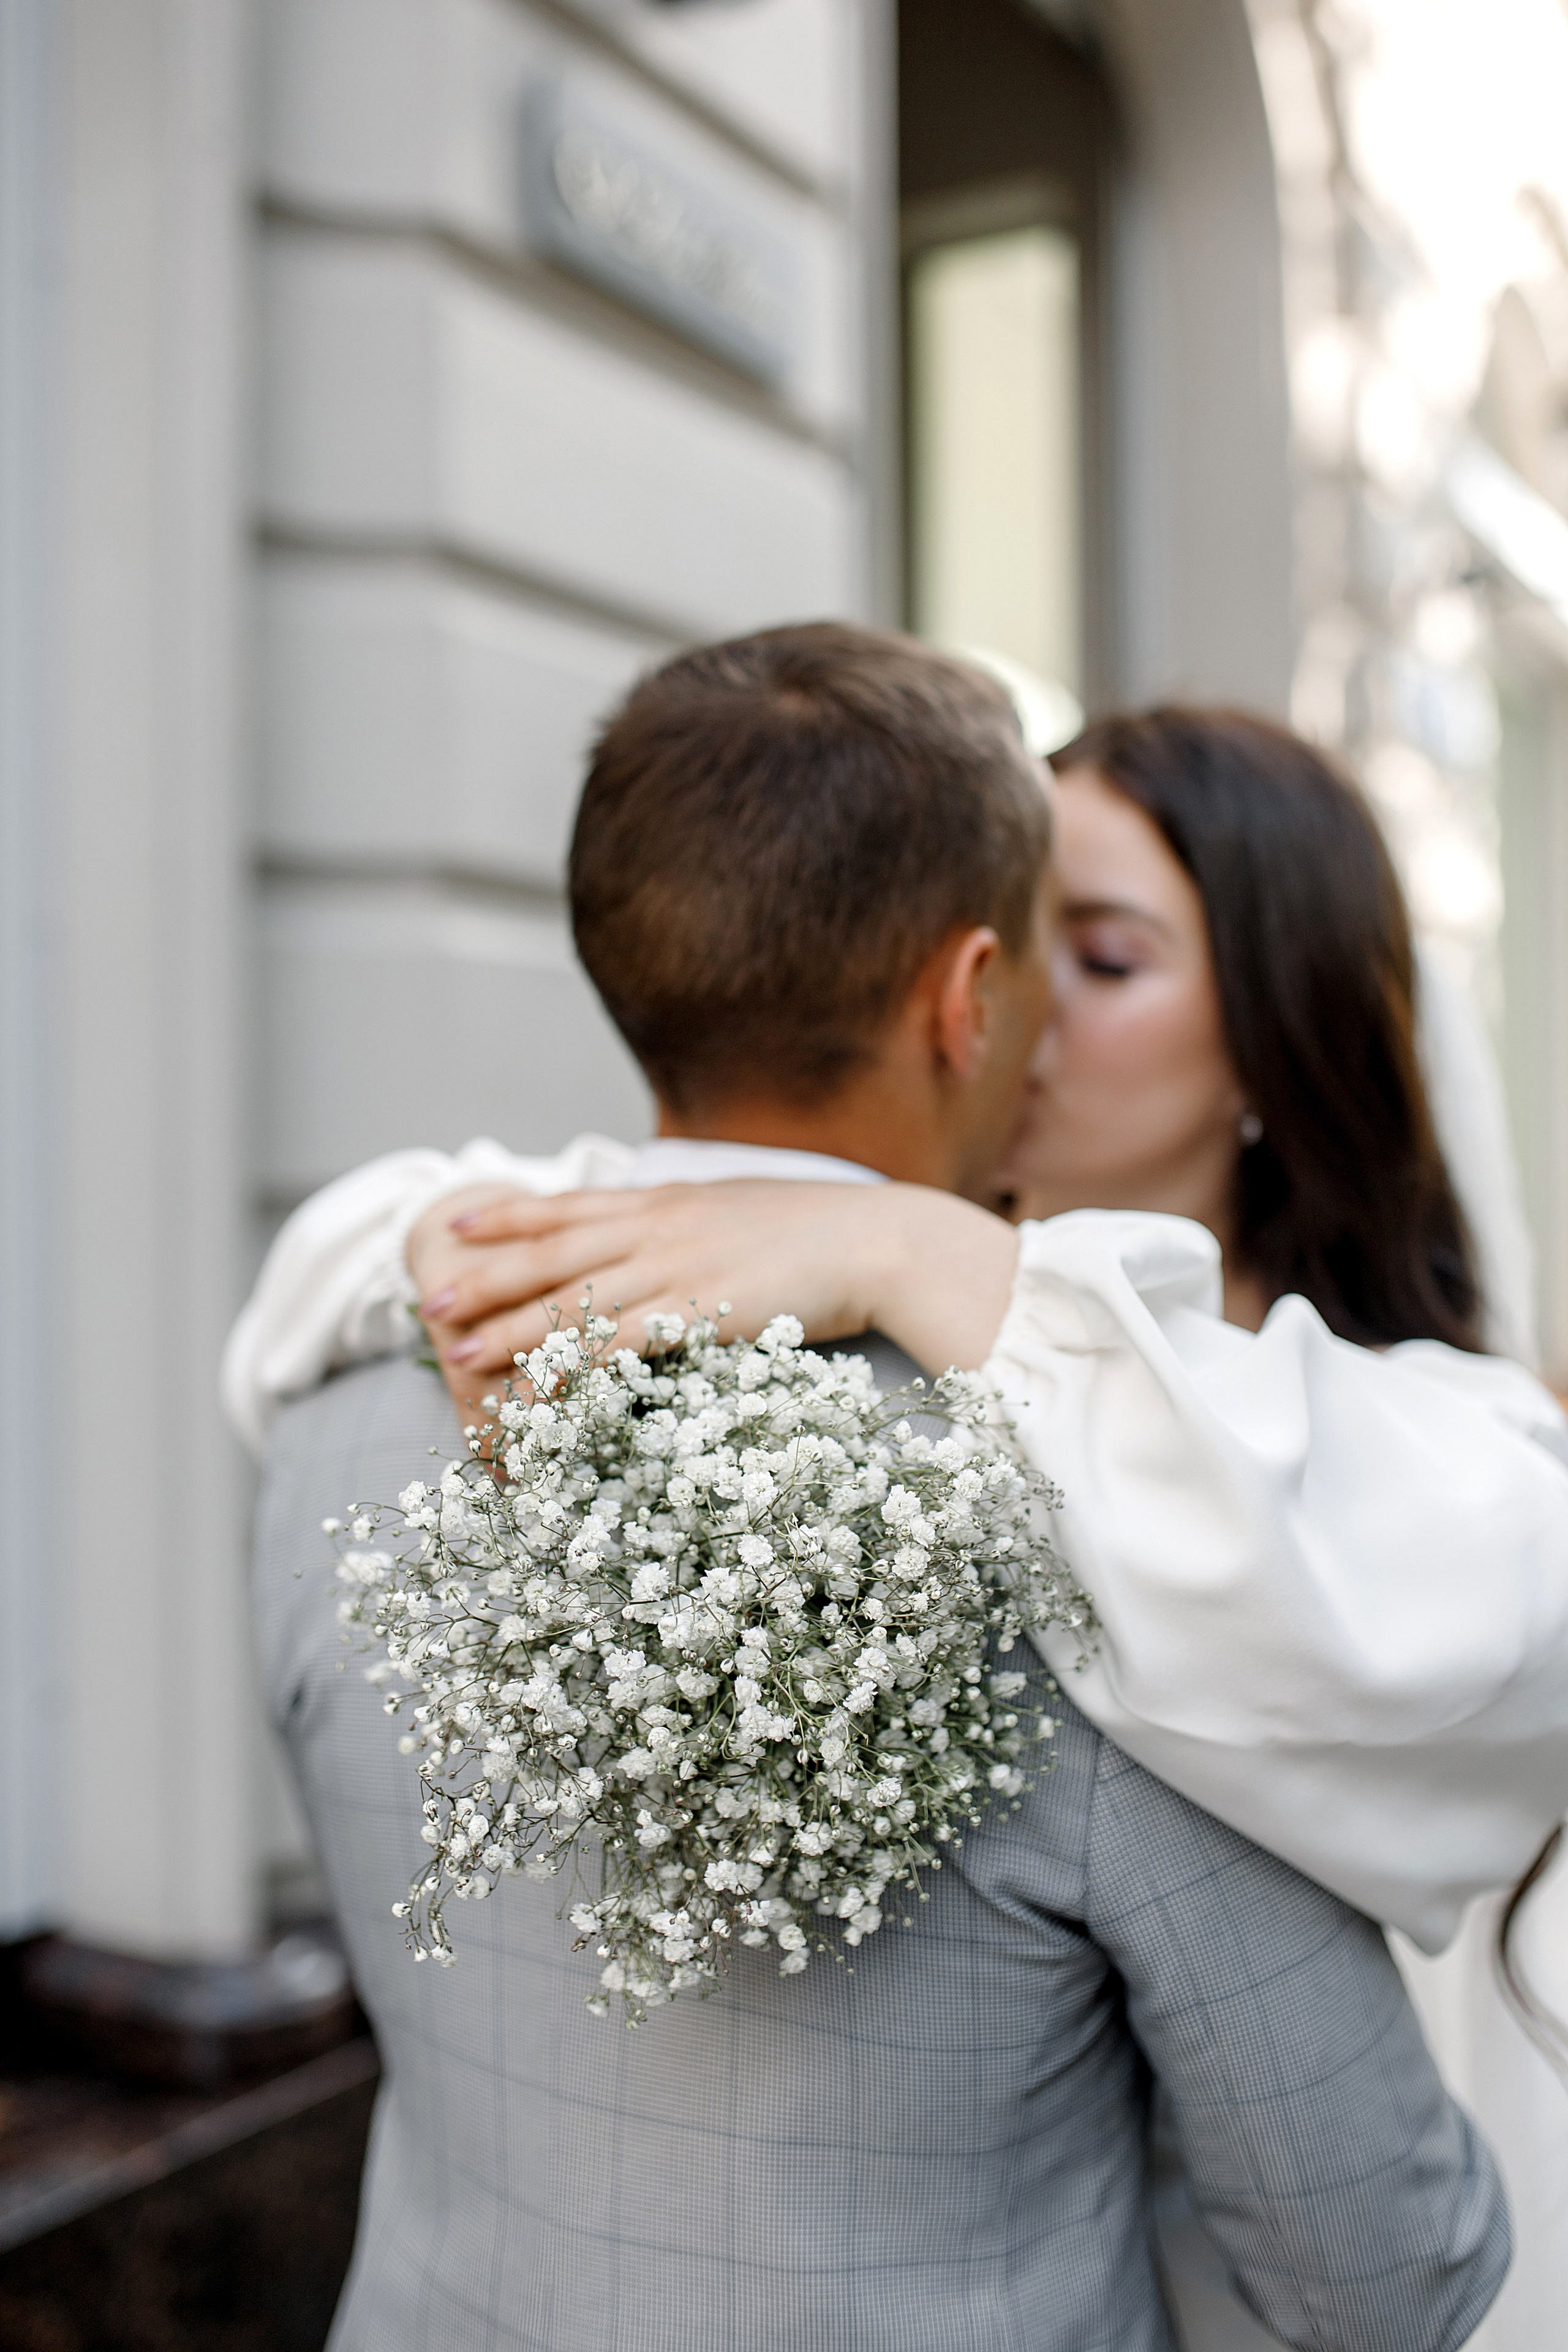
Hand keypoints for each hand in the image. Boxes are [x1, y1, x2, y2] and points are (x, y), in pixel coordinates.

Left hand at [408, 1180, 1019, 1424]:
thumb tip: (674, 1237)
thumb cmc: (826, 1237)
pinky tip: (541, 1391)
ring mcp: (680, 1267)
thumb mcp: (747, 1215)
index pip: (572, 1204)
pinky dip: (574, 1370)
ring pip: (573, 1301)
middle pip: (554, 1252)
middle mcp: (663, 1226)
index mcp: (672, 1200)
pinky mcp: (703, 1311)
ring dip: (510, 1330)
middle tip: (432, 1302)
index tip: (459, 1222)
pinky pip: (621, 1345)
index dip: (510, 1214)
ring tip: (457, 1354)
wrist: (884, 1241)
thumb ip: (700, 1226)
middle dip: (488, 1278)